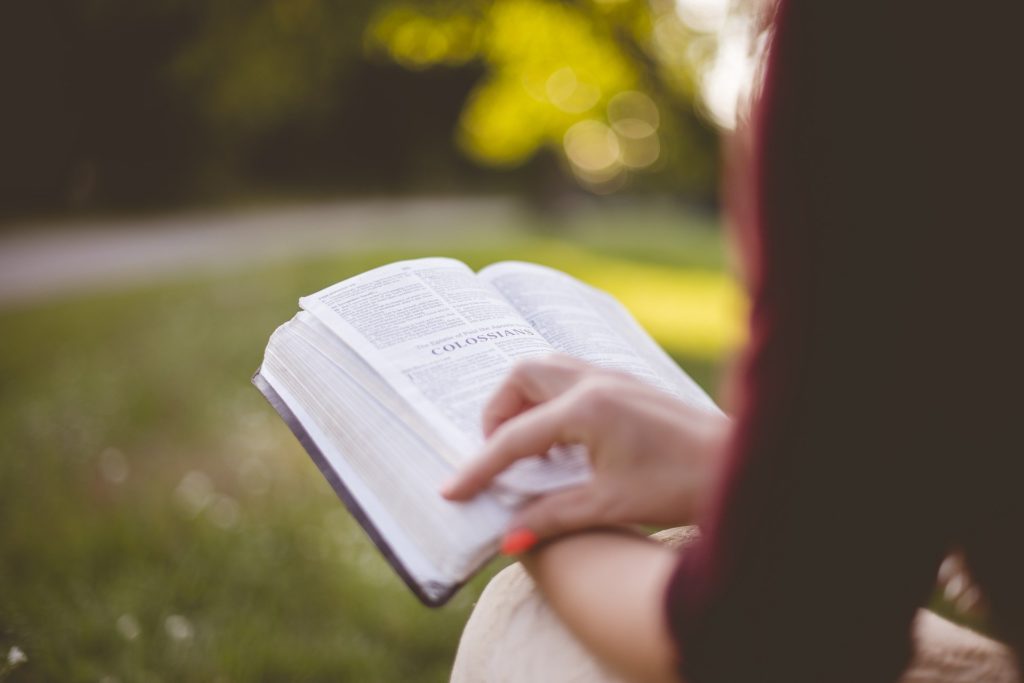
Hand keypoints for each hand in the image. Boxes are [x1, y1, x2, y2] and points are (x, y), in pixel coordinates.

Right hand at [441, 355, 728, 545]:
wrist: (739, 466)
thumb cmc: (682, 485)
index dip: (479, 467)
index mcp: (586, 408)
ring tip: (527, 447)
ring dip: (524, 401)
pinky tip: (563, 441)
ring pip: (547, 369)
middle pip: (521, 376)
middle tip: (498, 456)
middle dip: (498, 412)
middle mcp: (595, 381)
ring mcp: (614, 377)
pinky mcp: (627, 384)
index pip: (514, 436)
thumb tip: (507, 539)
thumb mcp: (609, 505)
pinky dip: (551, 400)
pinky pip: (571, 377)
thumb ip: (551, 517)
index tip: (452, 491)